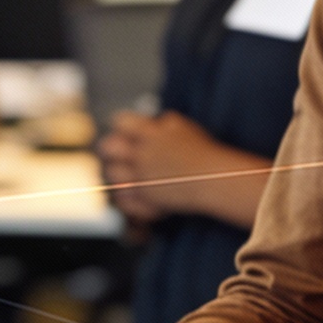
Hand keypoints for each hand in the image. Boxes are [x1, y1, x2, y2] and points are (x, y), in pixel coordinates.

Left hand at [98, 112, 266, 226]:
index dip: (121, 127)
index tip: (126, 132)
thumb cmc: (203, 152)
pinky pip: (123, 200)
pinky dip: (125, 199)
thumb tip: (153, 123)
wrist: (214, 179)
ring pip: (111, 174)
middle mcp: (140, 154)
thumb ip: (163, 123)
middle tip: (119, 154)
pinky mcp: (145, 200)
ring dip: (116, 174)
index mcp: (148, 134)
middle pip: (108, 147)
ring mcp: (140, 178)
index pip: (120, 122)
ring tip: (126, 175)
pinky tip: (133, 195)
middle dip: (110, 150)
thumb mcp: (182, 126)